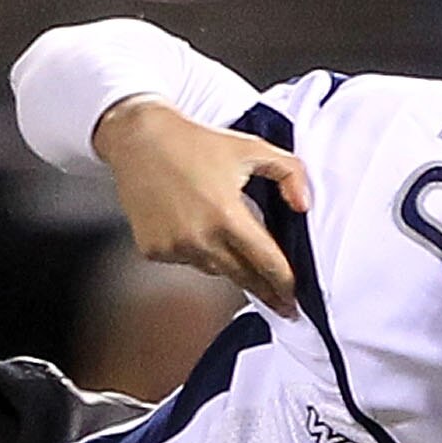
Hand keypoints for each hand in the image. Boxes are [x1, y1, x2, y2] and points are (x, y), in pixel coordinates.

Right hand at [90, 96, 310, 317]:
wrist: (139, 139)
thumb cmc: (192, 142)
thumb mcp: (251, 148)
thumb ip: (288, 173)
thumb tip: (302, 205)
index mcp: (227, 215)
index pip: (266, 262)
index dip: (284, 284)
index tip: (293, 299)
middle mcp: (199, 238)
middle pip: (242, 276)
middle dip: (264, 290)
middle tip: (280, 303)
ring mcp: (174, 247)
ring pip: (214, 269)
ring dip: (227, 262)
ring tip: (230, 245)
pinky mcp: (154, 250)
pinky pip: (186, 261)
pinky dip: (195, 250)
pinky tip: (192, 226)